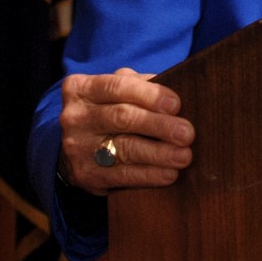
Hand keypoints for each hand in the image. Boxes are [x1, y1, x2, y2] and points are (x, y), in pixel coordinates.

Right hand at [57, 67, 193, 194]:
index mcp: (81, 88)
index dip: (149, 95)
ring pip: (124, 148)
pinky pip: (122, 175)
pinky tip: (169, 173)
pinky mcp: (86, 175)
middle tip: (187, 133)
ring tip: (184, 156)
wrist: (74, 148)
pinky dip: (149, 175)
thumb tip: (175, 89)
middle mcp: (76, 116)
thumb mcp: (114, 92)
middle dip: (158, 125)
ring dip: (158, 153)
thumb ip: (139, 85)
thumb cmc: (106, 111)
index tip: (176, 104)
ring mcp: (78, 147)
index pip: (117, 86)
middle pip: (122, 117)